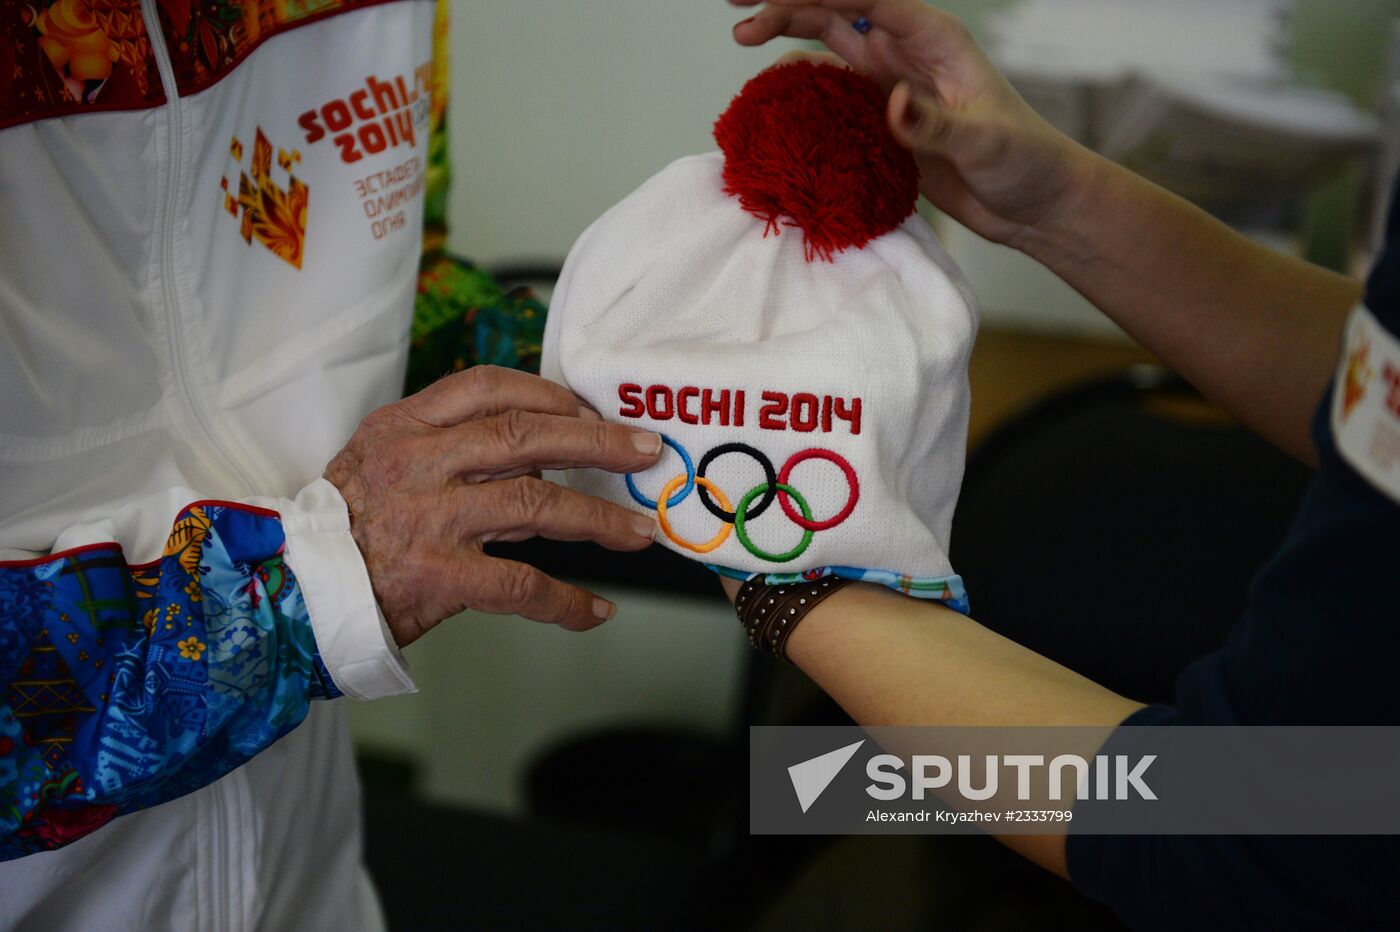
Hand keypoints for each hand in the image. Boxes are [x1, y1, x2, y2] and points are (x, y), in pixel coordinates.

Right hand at [325, 366, 662, 645]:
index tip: (588, 412)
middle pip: (525, 437)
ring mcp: (429, 519)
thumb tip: (536, 454)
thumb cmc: (343, 529)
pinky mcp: (438, 577)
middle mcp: (417, 464)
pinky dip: (566, 601)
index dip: (550, 396)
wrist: (290, 594)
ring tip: (638, 532)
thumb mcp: (380, 462)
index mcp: (402, 426)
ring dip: (597, 520)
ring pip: (535, 505)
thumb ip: (449, 449)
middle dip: (597, 443)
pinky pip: (520, 586)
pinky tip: (596, 611)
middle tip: (644, 451)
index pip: (488, 387)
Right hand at [730, 0, 1098, 249]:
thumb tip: (891, 104)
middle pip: (836, 9)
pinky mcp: (882, 118)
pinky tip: (771, 90)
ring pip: (827, 42)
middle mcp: (907, 50)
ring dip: (786, 35)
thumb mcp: (986, 144)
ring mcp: (891, 82)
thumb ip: (936, 125)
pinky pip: (831, 90)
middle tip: (737, 10)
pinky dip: (800, 84)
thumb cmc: (1026, 163)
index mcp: (934, 38)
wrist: (1035, 203)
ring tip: (742, 38)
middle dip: (787, 3)